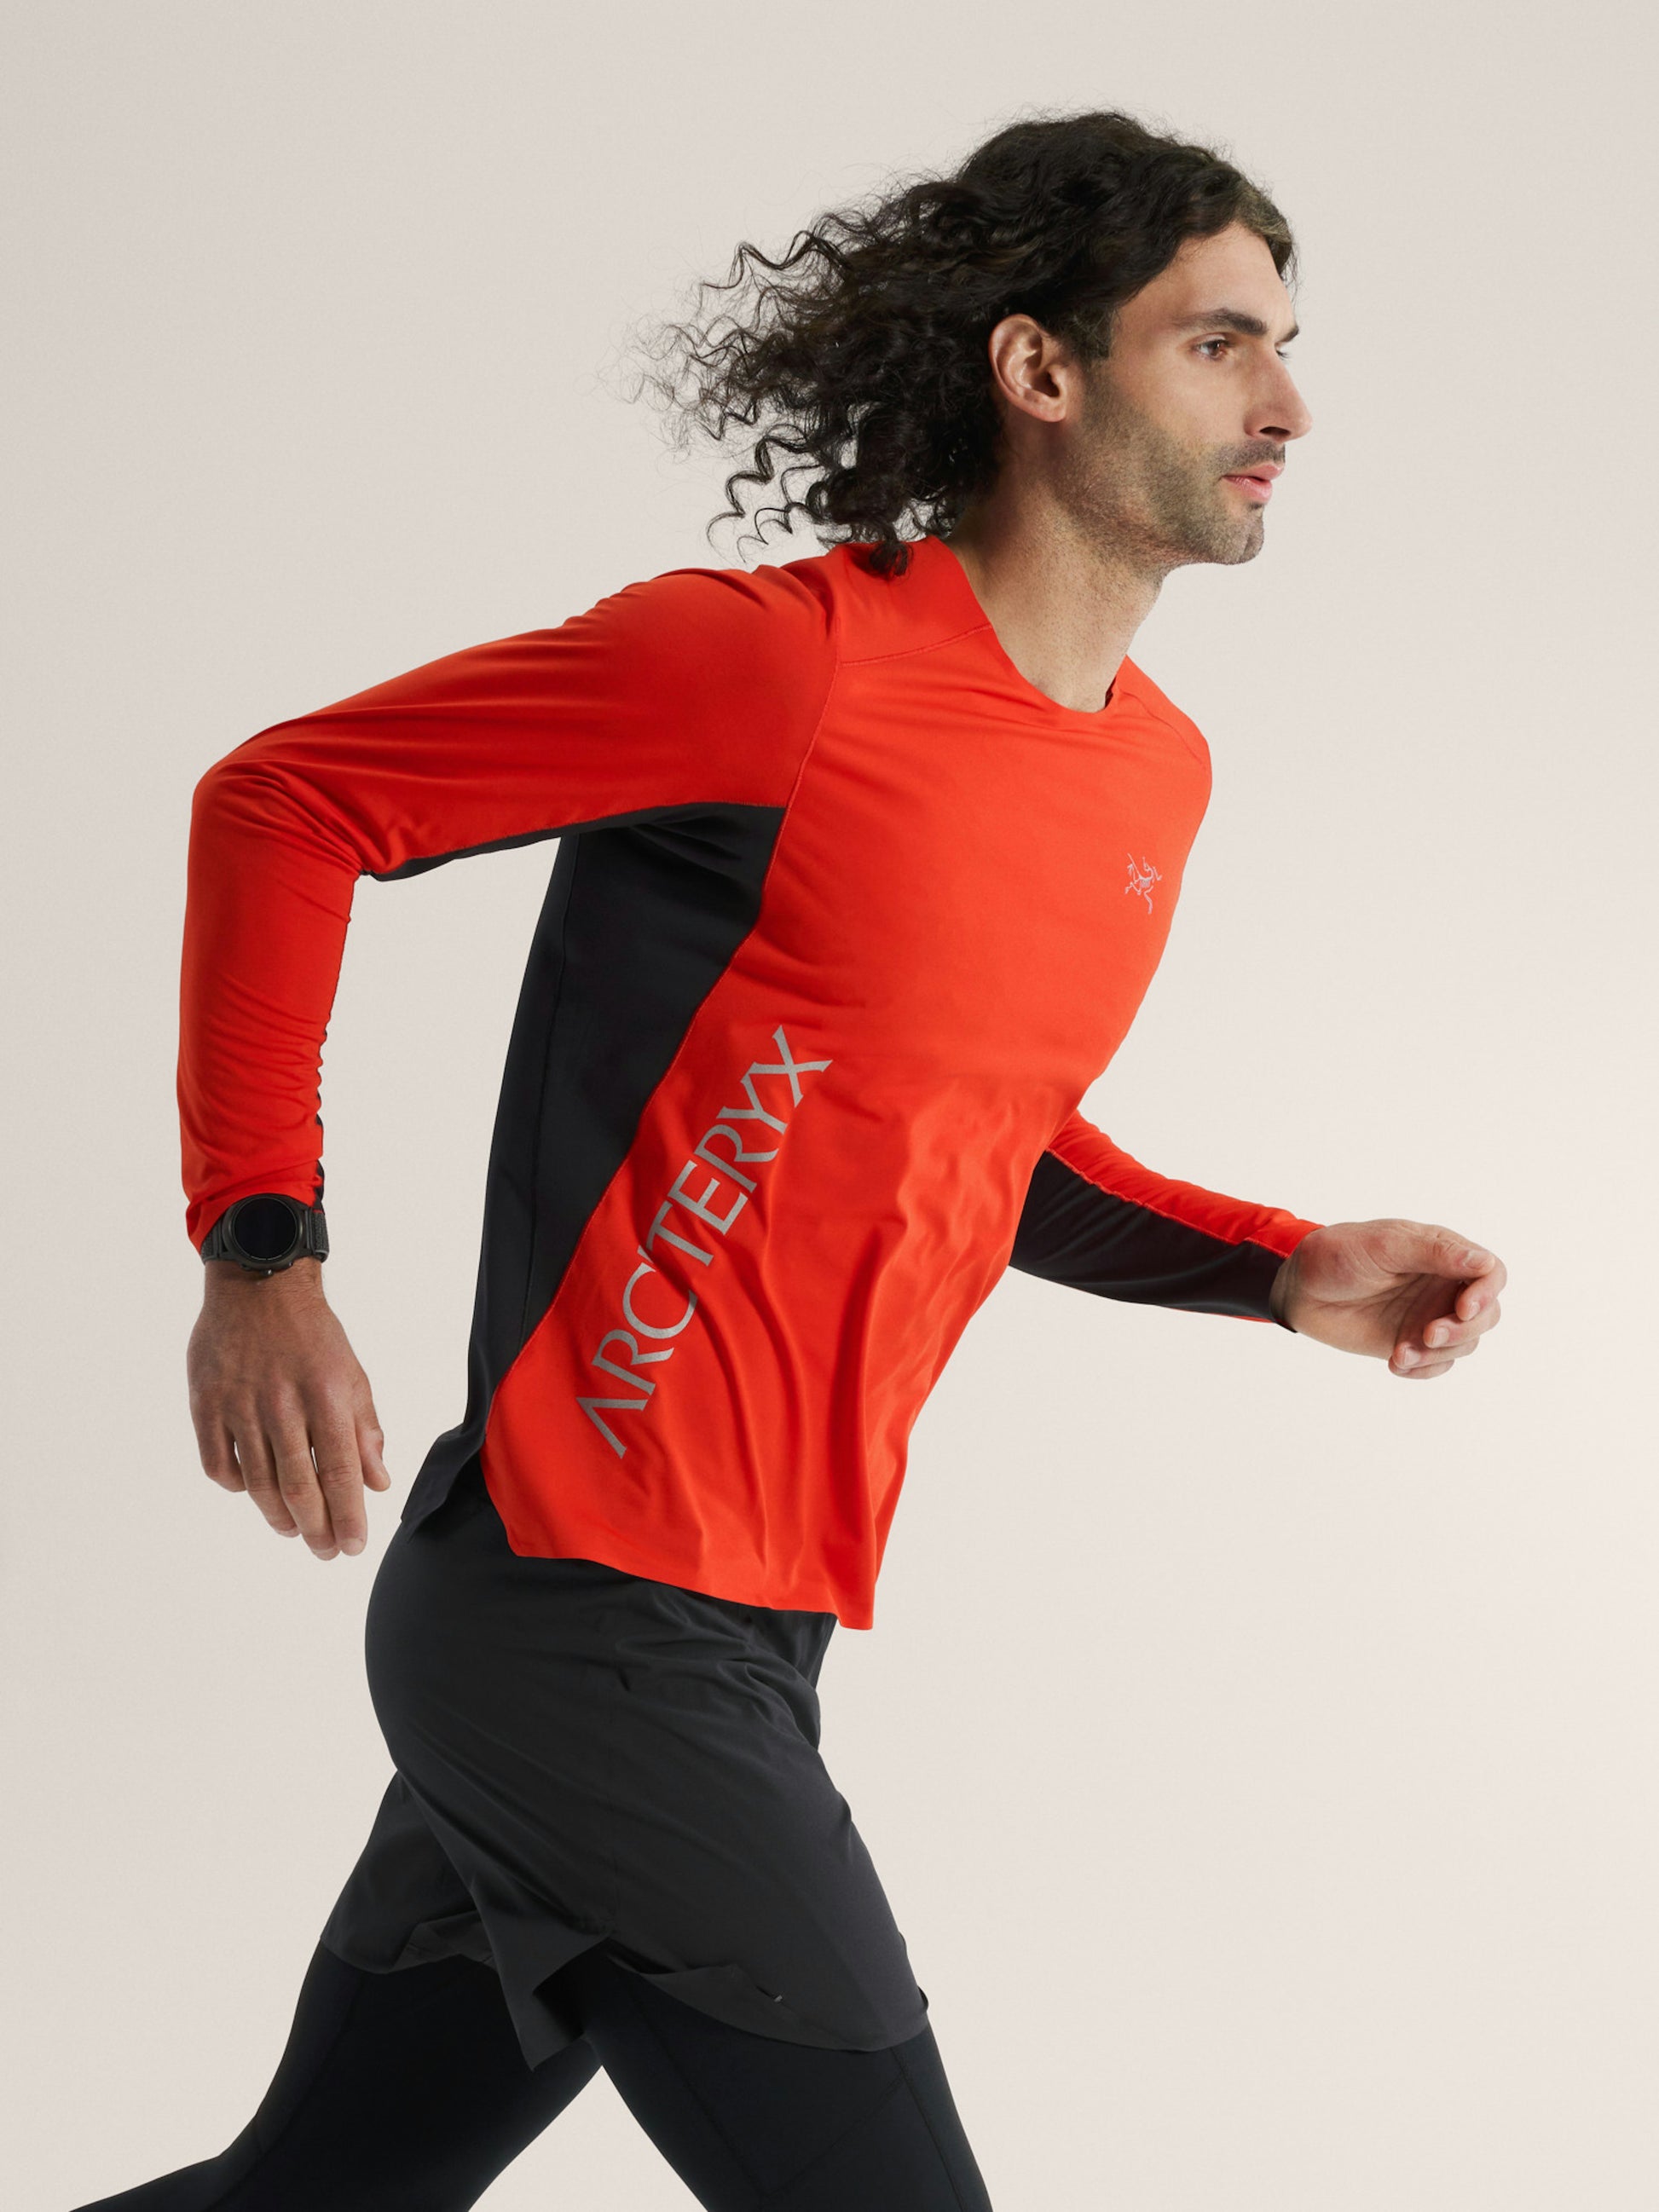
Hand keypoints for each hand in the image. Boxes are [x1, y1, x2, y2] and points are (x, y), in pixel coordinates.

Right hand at [187, 1257, 390, 1556]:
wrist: (259, 1284)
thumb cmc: (313, 1334)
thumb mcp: (352, 1375)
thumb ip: (365, 1430)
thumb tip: (376, 1483)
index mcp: (326, 1395)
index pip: (339, 1472)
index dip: (347, 1516)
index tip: (353, 1545)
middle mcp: (282, 1403)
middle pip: (297, 1486)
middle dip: (315, 1528)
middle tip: (326, 1551)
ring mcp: (239, 1404)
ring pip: (257, 1482)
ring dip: (277, 1515)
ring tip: (293, 1530)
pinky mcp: (206, 1403)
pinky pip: (218, 1463)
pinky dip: (236, 1486)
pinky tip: (252, 1492)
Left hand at [1270, 1219, 1504, 1379]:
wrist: (1299, 1288)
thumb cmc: (1338, 1254)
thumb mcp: (1384, 1245)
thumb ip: (1434, 1252)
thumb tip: (1484, 1263)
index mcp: (1442, 1254)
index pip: (1491, 1273)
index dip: (1486, 1293)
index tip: (1463, 1308)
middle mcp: (1442, 1286)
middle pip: (1486, 1315)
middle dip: (1463, 1330)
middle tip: (1427, 1334)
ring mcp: (1428, 1316)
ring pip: (1464, 1344)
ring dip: (1438, 1354)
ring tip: (1399, 1354)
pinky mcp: (1410, 1342)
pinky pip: (1436, 1365)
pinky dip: (1423, 1369)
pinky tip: (1395, 1362)